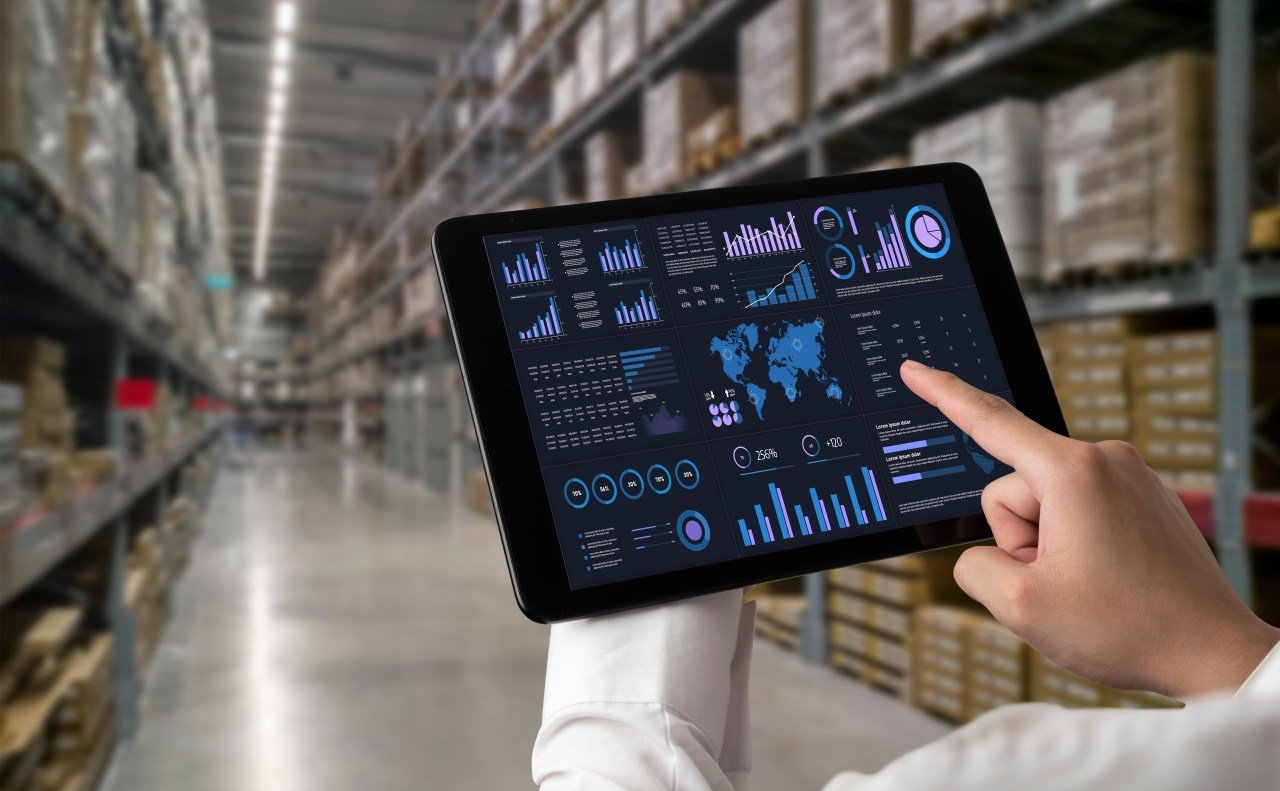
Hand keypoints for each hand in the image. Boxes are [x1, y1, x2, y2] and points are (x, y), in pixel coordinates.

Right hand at [900, 360, 1279, 697]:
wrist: (1213, 655)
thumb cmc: (1129, 629)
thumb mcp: (1018, 606)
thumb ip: (972, 567)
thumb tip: (986, 554)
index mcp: (1071, 473)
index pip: (989, 421)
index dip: (942, 394)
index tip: (914, 369)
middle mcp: (1105, 461)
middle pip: (1013, 491)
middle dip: (1020, 540)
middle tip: (1060, 583)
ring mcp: (1130, 478)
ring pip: (1045, 506)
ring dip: (1049, 548)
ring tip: (1090, 586)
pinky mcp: (1143, 499)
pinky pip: (1079, 514)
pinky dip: (1078, 547)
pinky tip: (1109, 582)